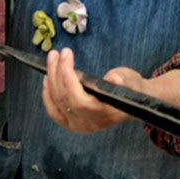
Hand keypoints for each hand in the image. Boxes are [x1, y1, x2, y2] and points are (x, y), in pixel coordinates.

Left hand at [42, 50, 179, 133]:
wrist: (132, 103)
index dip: (68, 78)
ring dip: (51, 79)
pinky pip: (54, 111)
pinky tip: (47, 79)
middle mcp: (90, 124)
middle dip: (57, 73)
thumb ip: (123, 80)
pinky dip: (48, 95)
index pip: (79, 101)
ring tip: (52, 58)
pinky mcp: (71, 124)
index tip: (66, 55)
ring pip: (57, 103)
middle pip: (65, 99)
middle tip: (57, 53)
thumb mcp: (131, 80)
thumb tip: (114, 77)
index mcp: (105, 114)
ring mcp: (79, 125)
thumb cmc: (130, 88)